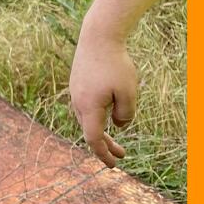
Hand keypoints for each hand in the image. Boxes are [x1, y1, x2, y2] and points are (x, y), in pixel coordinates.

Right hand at [69, 28, 135, 166]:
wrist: (97, 37)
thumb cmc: (115, 65)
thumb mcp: (129, 93)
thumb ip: (125, 114)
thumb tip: (117, 125)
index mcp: (89, 107)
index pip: (94, 139)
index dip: (104, 154)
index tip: (113, 165)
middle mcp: (78, 102)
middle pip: (90, 131)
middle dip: (105, 146)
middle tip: (121, 155)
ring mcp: (75, 92)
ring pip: (87, 118)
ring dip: (101, 130)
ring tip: (115, 136)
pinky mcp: (77, 84)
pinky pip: (86, 106)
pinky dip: (96, 117)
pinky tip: (106, 112)